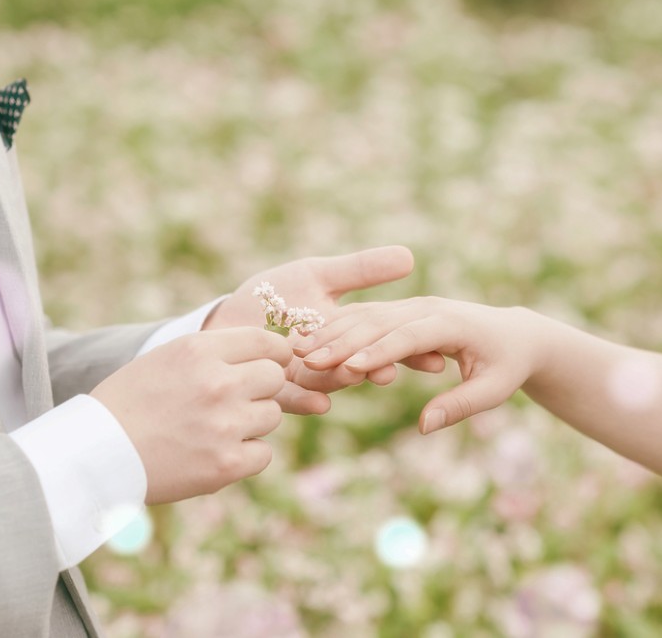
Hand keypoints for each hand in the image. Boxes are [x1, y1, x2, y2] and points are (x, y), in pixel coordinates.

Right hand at [91, 328, 290, 504]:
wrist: (96, 455)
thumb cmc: (129, 403)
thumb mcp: (167, 358)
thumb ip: (215, 352)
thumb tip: (268, 351)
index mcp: (199, 350)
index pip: (267, 341)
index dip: (275, 353)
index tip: (271, 362)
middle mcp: (218, 383)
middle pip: (275, 378)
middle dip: (261, 388)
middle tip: (235, 401)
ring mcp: (225, 424)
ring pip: (272, 416)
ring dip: (252, 422)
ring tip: (214, 429)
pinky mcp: (226, 464)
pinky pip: (263, 453)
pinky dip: (245, 456)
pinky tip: (214, 453)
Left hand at [204, 246, 437, 413]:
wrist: (224, 319)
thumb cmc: (270, 294)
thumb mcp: (319, 276)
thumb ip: (362, 271)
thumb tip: (410, 257)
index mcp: (342, 332)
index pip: (380, 340)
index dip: (408, 351)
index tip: (437, 356)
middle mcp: (328, 359)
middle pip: (357, 364)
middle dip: (375, 367)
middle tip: (395, 370)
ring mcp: (301, 377)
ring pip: (327, 381)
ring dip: (343, 380)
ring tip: (356, 377)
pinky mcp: (272, 389)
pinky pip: (291, 398)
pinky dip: (306, 400)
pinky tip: (321, 404)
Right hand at [296, 298, 533, 432]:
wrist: (514, 333)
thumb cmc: (506, 365)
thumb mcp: (494, 389)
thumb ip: (459, 406)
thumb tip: (425, 426)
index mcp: (451, 323)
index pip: (407, 337)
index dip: (376, 353)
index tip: (345, 369)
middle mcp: (427, 307)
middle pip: (376, 322)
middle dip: (340, 341)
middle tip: (305, 361)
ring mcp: (412, 305)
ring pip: (365, 315)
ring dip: (330, 332)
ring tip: (296, 351)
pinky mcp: (401, 309)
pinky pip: (365, 314)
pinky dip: (336, 326)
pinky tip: (307, 340)